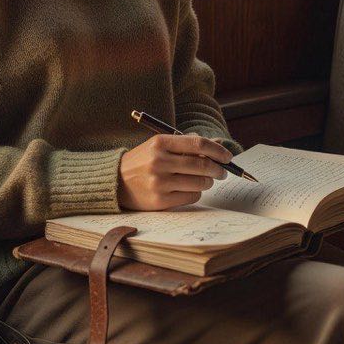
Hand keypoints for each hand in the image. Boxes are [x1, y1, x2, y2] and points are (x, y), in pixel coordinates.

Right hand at [117, 133, 231, 210]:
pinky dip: (196, 193)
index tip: (227, 156)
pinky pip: (191, 197)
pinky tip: (189, 189)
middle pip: (201, 165)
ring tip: (203, 180)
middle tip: (222, 171)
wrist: (116, 180)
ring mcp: (159, 182)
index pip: (197, 144)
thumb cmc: (143, 160)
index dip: (217, 150)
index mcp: (160, 143)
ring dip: (207, 182)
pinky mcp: (160, 201)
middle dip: (218, 169)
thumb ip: (186, 144)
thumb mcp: (159, 145)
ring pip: (199, 183)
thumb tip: (217, 145)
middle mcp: (159, 161)